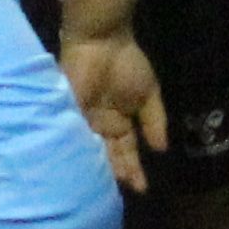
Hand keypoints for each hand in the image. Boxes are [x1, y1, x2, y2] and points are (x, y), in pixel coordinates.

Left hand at [57, 27, 166, 187]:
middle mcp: (100, 126)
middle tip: (124, 189)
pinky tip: (84, 168)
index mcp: (119, 121)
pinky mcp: (66, 113)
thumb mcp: (148, 92)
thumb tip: (162, 149)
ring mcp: (82, 121)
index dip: (134, 169)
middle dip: (118, 172)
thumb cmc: (126, 63)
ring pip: (90, 151)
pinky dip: (78, 151)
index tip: (143, 188)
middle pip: (108, 155)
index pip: (127, 151)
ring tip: (107, 185)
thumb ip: (154, 120)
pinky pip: (72, 137)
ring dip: (99, 166)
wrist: (101, 39)